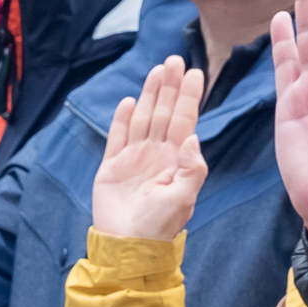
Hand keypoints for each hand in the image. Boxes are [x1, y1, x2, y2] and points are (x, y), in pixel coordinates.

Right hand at [94, 57, 208, 239]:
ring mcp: (133, 159)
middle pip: (164, 112)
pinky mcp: (111, 167)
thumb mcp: (184, 199)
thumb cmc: (160, 227)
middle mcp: (156, 154)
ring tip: (157, 71)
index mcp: (175, 160)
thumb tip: (192, 137)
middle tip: (175, 59)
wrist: (128, 247)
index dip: (188, 97)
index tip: (196, 73)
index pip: (184, 121)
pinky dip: (122, 119)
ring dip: (149, 94)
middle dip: (169, 86)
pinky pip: (117, 138)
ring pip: (143, 118)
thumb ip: (191, 168)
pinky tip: (130, 101)